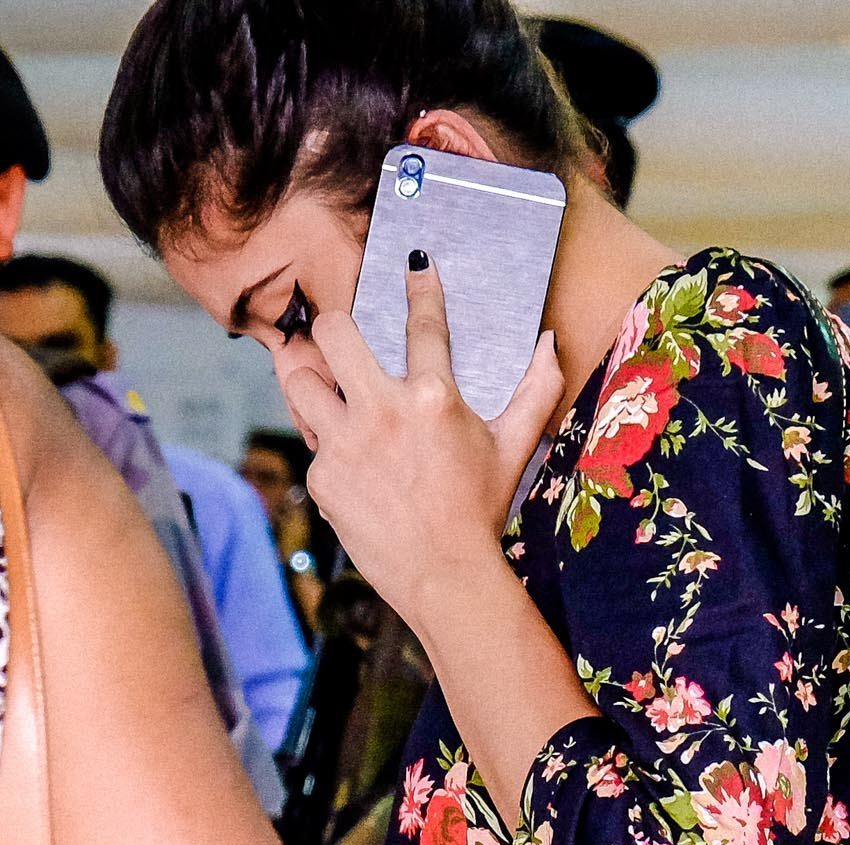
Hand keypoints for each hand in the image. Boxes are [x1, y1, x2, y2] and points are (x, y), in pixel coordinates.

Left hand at [283, 259, 565, 628]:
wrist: (446, 576)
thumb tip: (551, 343)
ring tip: (329, 395)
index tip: (412, 263)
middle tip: (341, 341)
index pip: (422, 324)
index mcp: (433, 397)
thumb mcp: (514, 449)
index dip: (419, 286)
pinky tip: (351, 465)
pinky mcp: (322, 476)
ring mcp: (346, 443)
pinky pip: (311, 442)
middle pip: (331, 332)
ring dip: (310, 381)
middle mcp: (383, 411)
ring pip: (298, 380)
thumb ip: (536, 392)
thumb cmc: (482, 511)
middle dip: (332, 328)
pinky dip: (327, 447)